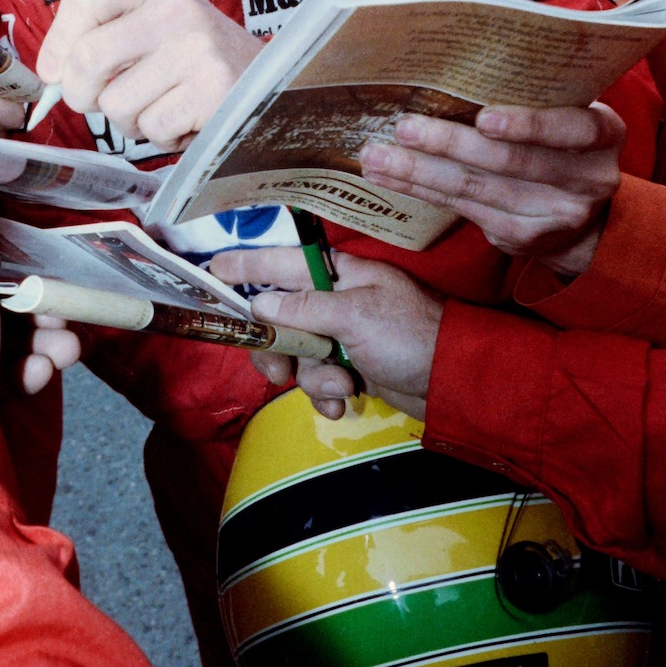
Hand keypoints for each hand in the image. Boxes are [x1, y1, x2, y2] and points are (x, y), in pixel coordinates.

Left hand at [37, 0, 261, 148]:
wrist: (273, 83)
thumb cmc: (197, 61)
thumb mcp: (155, 28)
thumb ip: (104, 38)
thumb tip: (49, 75)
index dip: (59, 39)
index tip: (57, 70)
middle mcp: (177, 11)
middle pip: (89, 57)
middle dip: (80, 94)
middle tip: (96, 103)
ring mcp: (197, 51)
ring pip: (117, 104)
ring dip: (129, 120)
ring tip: (162, 104)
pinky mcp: (212, 92)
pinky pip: (151, 128)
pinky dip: (161, 135)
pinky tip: (187, 118)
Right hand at [210, 246, 442, 421]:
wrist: (454, 383)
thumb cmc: (410, 335)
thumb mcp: (356, 315)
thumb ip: (305, 307)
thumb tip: (259, 305)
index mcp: (338, 274)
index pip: (281, 263)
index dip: (246, 267)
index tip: (211, 272)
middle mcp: (334, 301)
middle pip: (278, 320)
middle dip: (277, 349)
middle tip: (279, 369)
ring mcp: (340, 336)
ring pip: (295, 356)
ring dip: (310, 378)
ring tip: (339, 388)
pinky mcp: (348, 368)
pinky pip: (316, 380)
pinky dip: (325, 395)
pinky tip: (344, 403)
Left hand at [359, 102, 624, 271]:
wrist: (585, 217)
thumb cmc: (561, 142)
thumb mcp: (566, 112)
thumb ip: (534, 93)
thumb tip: (454, 60)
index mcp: (603, 134)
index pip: (571, 128)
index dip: (528, 124)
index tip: (483, 117)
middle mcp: (587, 180)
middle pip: (509, 162)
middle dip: (449, 143)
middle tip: (404, 126)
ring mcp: (556, 215)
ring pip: (476, 190)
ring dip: (419, 172)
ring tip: (377, 155)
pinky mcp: (522, 238)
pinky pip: (463, 209)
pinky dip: (421, 191)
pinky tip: (389, 178)